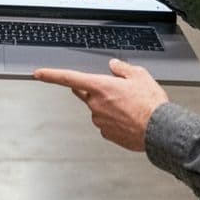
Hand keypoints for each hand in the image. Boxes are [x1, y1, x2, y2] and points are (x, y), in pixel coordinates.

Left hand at [33, 59, 168, 150]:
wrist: (160, 130)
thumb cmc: (150, 104)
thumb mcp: (140, 76)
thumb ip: (122, 69)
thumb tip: (113, 66)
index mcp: (100, 86)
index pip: (69, 78)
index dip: (51, 75)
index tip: (38, 73)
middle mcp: (96, 104)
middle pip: (85, 93)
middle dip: (92, 89)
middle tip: (111, 89)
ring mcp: (99, 120)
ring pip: (98, 108)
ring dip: (108, 105)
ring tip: (131, 106)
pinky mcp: (106, 133)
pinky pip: (106, 122)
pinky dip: (114, 119)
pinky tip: (129, 118)